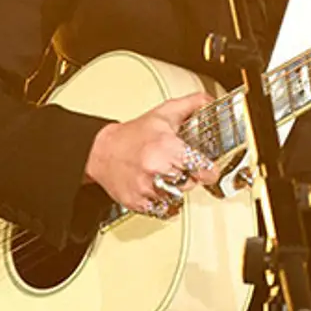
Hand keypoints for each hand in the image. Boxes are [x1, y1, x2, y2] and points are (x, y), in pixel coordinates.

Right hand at [84, 93, 219, 216]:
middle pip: (190, 183)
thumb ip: (191, 105)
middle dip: (191, 177)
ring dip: (177, 189)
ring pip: (177, 198)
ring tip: (169, 177)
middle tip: (183, 168)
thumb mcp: (163, 114)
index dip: (209, 170)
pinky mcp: (137, 202)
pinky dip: (164, 201)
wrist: (100, 151)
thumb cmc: (134, 134)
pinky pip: (162, 209)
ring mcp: (145, 187)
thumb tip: (209, 100)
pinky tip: (160, 188)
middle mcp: (155, 169)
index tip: (209, 170)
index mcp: (165, 147)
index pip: (201, 167)